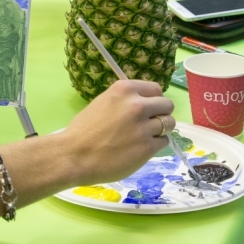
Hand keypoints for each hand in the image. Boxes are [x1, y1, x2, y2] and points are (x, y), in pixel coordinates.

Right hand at [60, 79, 174, 185]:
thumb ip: (124, 101)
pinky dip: (155, 145)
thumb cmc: (83, 130)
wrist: (74, 155)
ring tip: (145, 136)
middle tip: (149, 123)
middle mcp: (137, 105)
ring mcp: (144, 126)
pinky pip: (163, 141)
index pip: (155, 89)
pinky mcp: (147, 147)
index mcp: (124, 90)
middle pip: (167, 105)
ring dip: (160, 130)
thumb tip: (143, 105)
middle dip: (161, 114)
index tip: (148, 107)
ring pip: (169, 124)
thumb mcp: (102, 103)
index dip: (153, 99)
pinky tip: (140, 148)